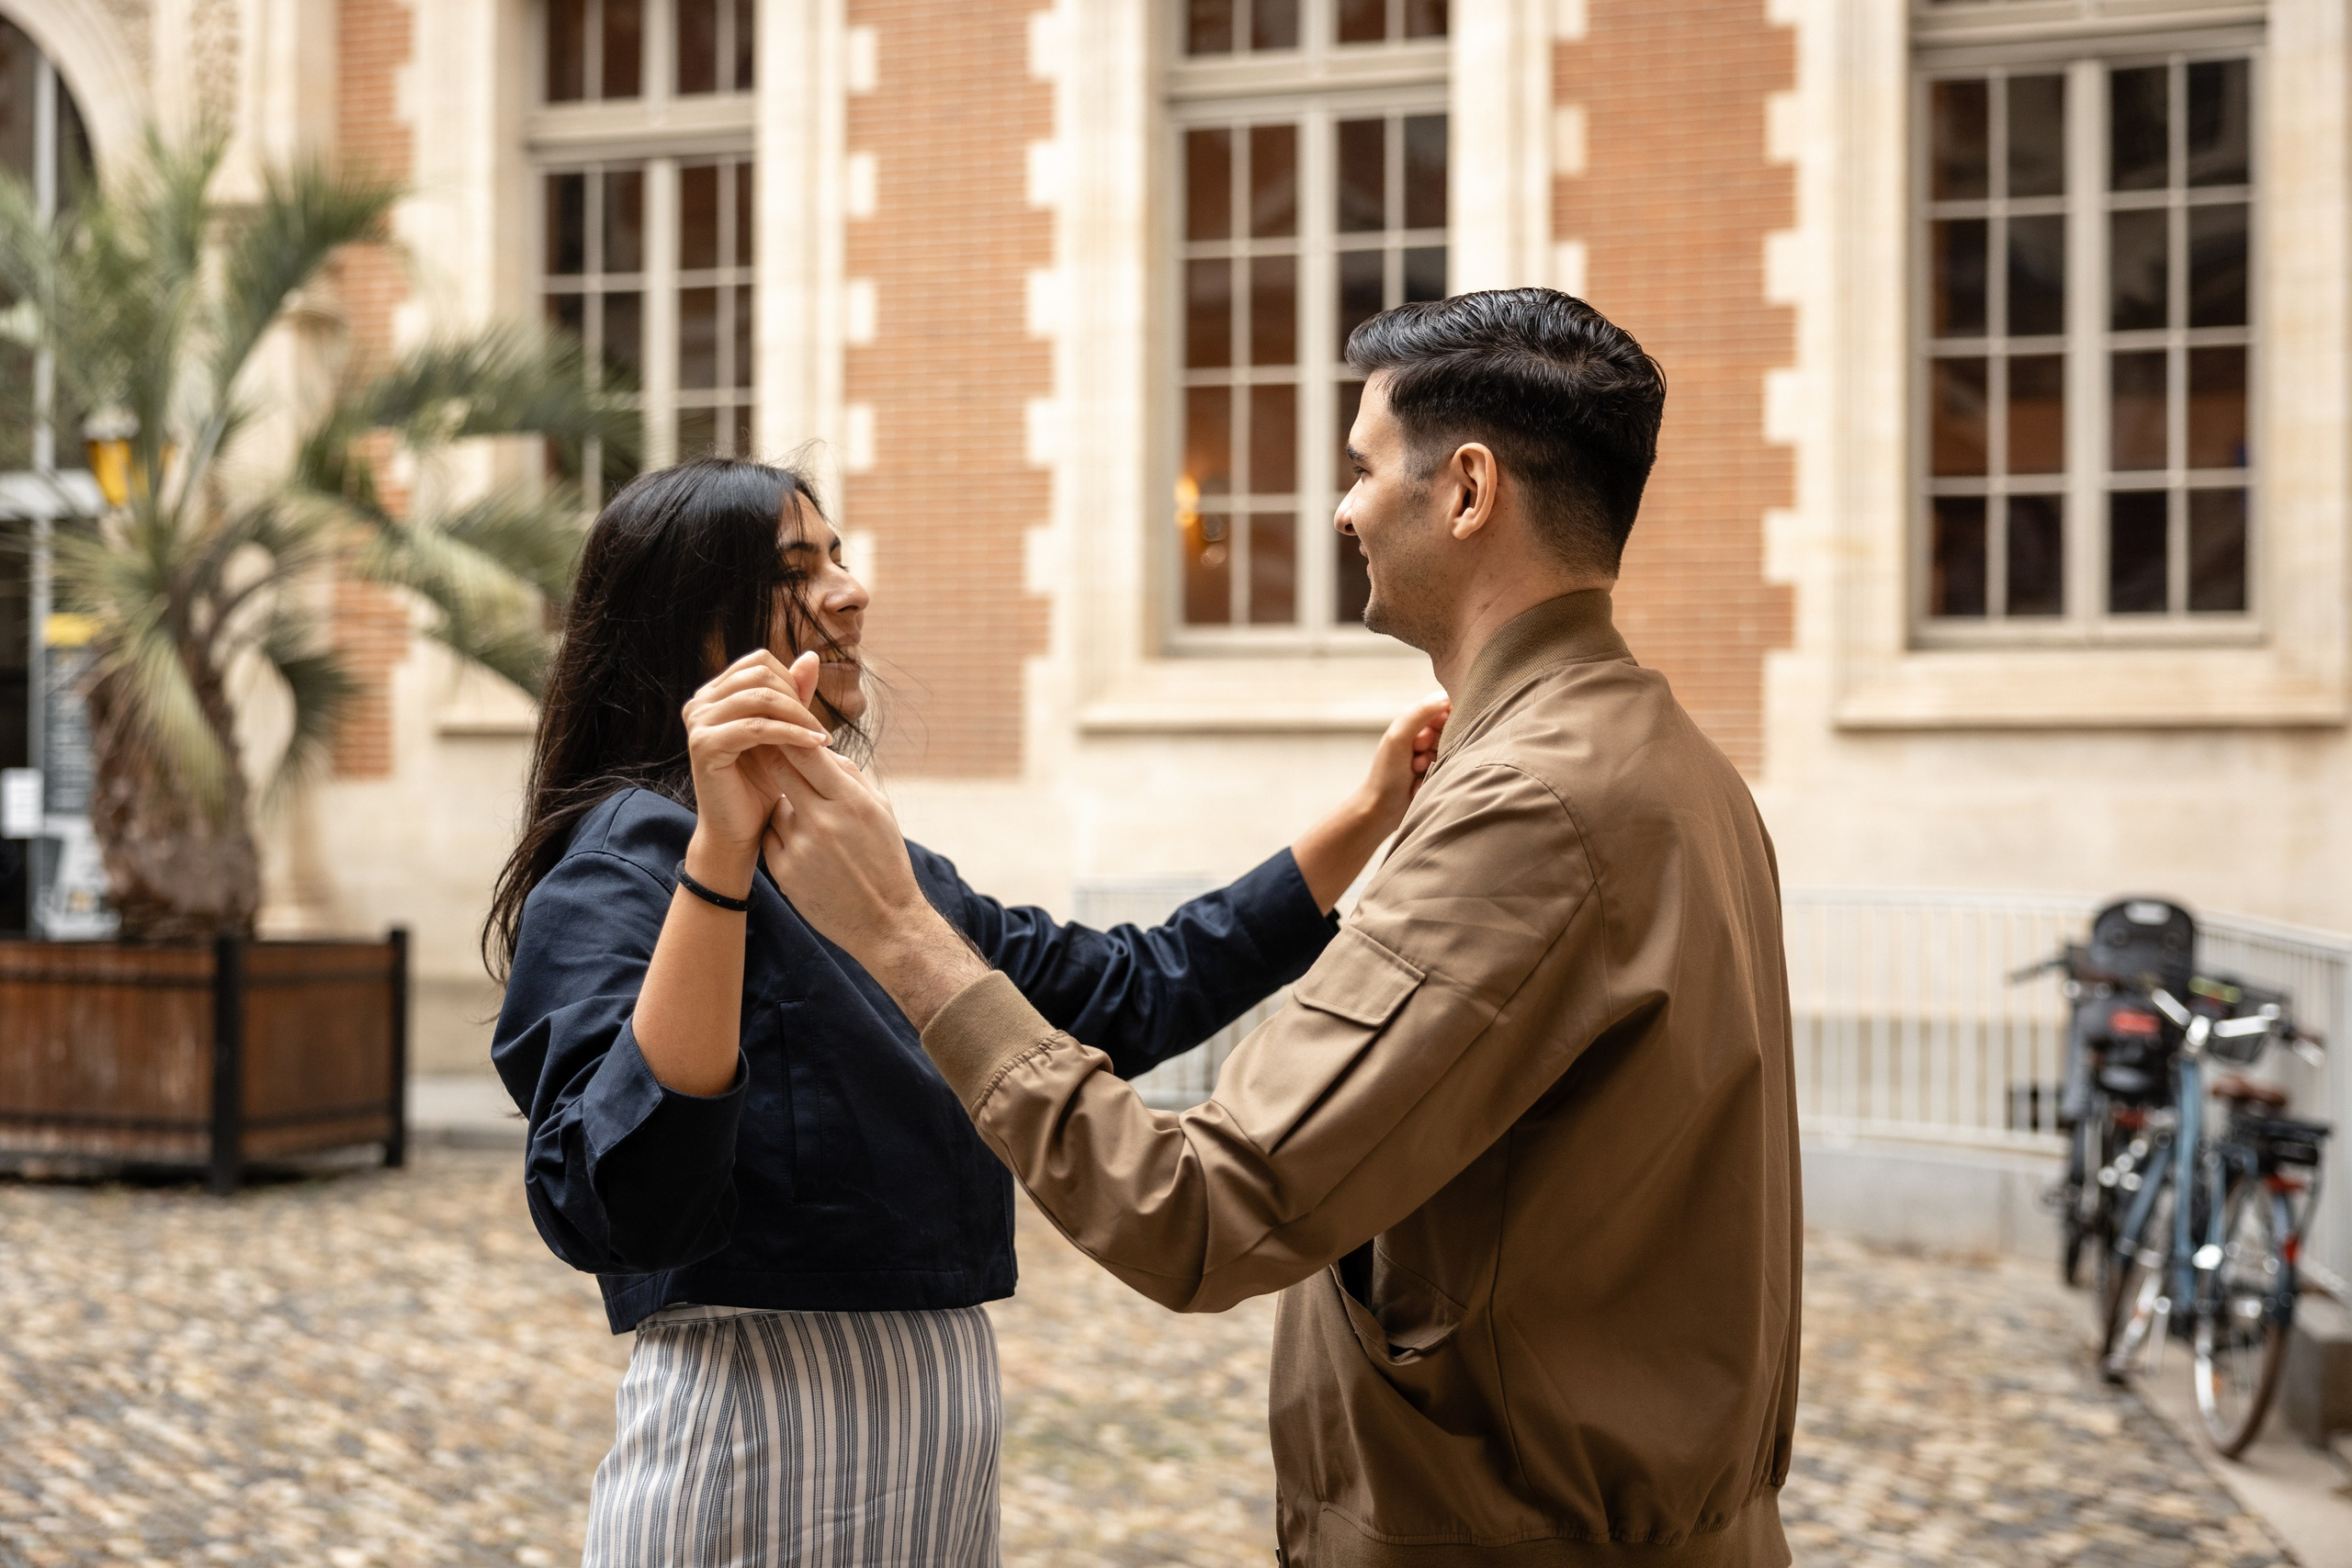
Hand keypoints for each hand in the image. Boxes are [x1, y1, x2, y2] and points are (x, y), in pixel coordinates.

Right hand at [682, 650, 830, 893]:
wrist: (740, 829)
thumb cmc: (763, 782)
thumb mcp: (783, 731)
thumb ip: (794, 695)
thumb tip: (811, 656)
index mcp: (715, 694)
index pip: (760, 662)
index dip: (791, 682)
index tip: (811, 714)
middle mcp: (700, 702)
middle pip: (760, 674)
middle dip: (797, 699)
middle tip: (820, 730)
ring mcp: (698, 722)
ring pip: (760, 698)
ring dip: (798, 716)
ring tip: (821, 738)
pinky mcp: (704, 745)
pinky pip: (756, 727)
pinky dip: (790, 733)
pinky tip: (815, 745)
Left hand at [762, 747, 987, 1027]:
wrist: (885, 921)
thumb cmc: (886, 860)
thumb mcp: (881, 811)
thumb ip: (851, 777)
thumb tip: (820, 749)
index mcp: (852, 802)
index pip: (806, 752)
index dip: (789, 736)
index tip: (783, 729)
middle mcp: (823, 821)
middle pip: (779, 770)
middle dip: (772, 758)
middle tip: (768, 751)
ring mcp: (800, 848)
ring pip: (776, 806)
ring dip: (786, 806)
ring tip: (812, 824)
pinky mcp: (784, 871)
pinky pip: (771, 837)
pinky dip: (782, 836)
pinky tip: (805, 849)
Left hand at [1357, 692, 1449, 841]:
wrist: (1383, 809)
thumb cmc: (1386, 773)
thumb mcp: (1399, 738)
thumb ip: (1420, 714)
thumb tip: (1446, 698)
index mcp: (1413, 719)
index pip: (1444, 704)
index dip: (1443, 719)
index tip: (1428, 734)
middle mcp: (1424, 732)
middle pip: (1451, 726)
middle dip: (1436, 743)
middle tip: (1416, 754)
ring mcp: (1433, 751)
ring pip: (1453, 746)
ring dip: (1435, 759)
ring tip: (1416, 769)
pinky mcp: (1439, 768)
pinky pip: (1452, 763)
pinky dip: (1438, 771)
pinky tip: (1421, 779)